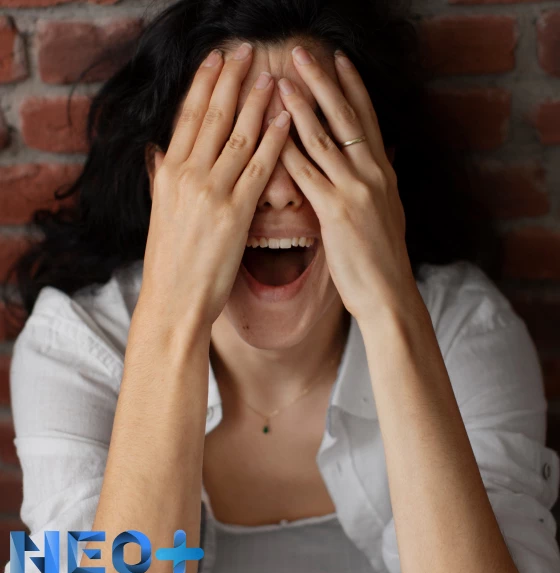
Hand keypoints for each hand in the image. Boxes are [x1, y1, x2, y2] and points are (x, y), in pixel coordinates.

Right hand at [140, 43, 291, 329]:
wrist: (173, 300)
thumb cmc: (168, 262)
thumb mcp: (158, 213)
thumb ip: (159, 178)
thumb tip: (158, 152)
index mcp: (167, 173)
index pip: (187, 118)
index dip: (204, 84)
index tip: (217, 60)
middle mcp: (187, 176)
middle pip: (213, 117)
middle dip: (232, 81)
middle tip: (247, 51)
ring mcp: (211, 193)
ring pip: (238, 136)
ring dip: (258, 103)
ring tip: (273, 77)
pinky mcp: (235, 214)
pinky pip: (259, 168)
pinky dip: (274, 141)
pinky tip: (287, 120)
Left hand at [277, 46, 417, 322]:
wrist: (389, 291)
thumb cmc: (383, 258)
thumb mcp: (389, 211)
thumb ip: (379, 182)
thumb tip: (378, 157)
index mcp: (384, 172)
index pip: (366, 119)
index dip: (352, 87)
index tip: (338, 60)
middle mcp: (373, 173)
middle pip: (345, 117)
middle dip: (323, 82)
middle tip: (303, 53)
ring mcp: (356, 190)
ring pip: (324, 139)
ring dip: (300, 107)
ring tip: (282, 80)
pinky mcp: (336, 212)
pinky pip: (307, 175)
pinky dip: (287, 153)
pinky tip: (270, 135)